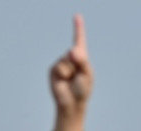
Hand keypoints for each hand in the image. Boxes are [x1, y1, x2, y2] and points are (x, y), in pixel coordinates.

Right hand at [50, 14, 92, 130]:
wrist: (71, 103)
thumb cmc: (82, 90)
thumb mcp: (87, 75)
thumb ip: (82, 61)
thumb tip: (72, 50)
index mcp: (81, 58)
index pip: (79, 41)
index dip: (78, 28)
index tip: (77, 16)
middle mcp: (70, 59)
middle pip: (74, 52)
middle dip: (78, 62)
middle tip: (78, 76)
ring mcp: (61, 63)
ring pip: (66, 60)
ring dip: (71, 72)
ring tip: (71, 81)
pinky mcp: (53, 70)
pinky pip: (59, 67)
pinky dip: (63, 75)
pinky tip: (64, 82)